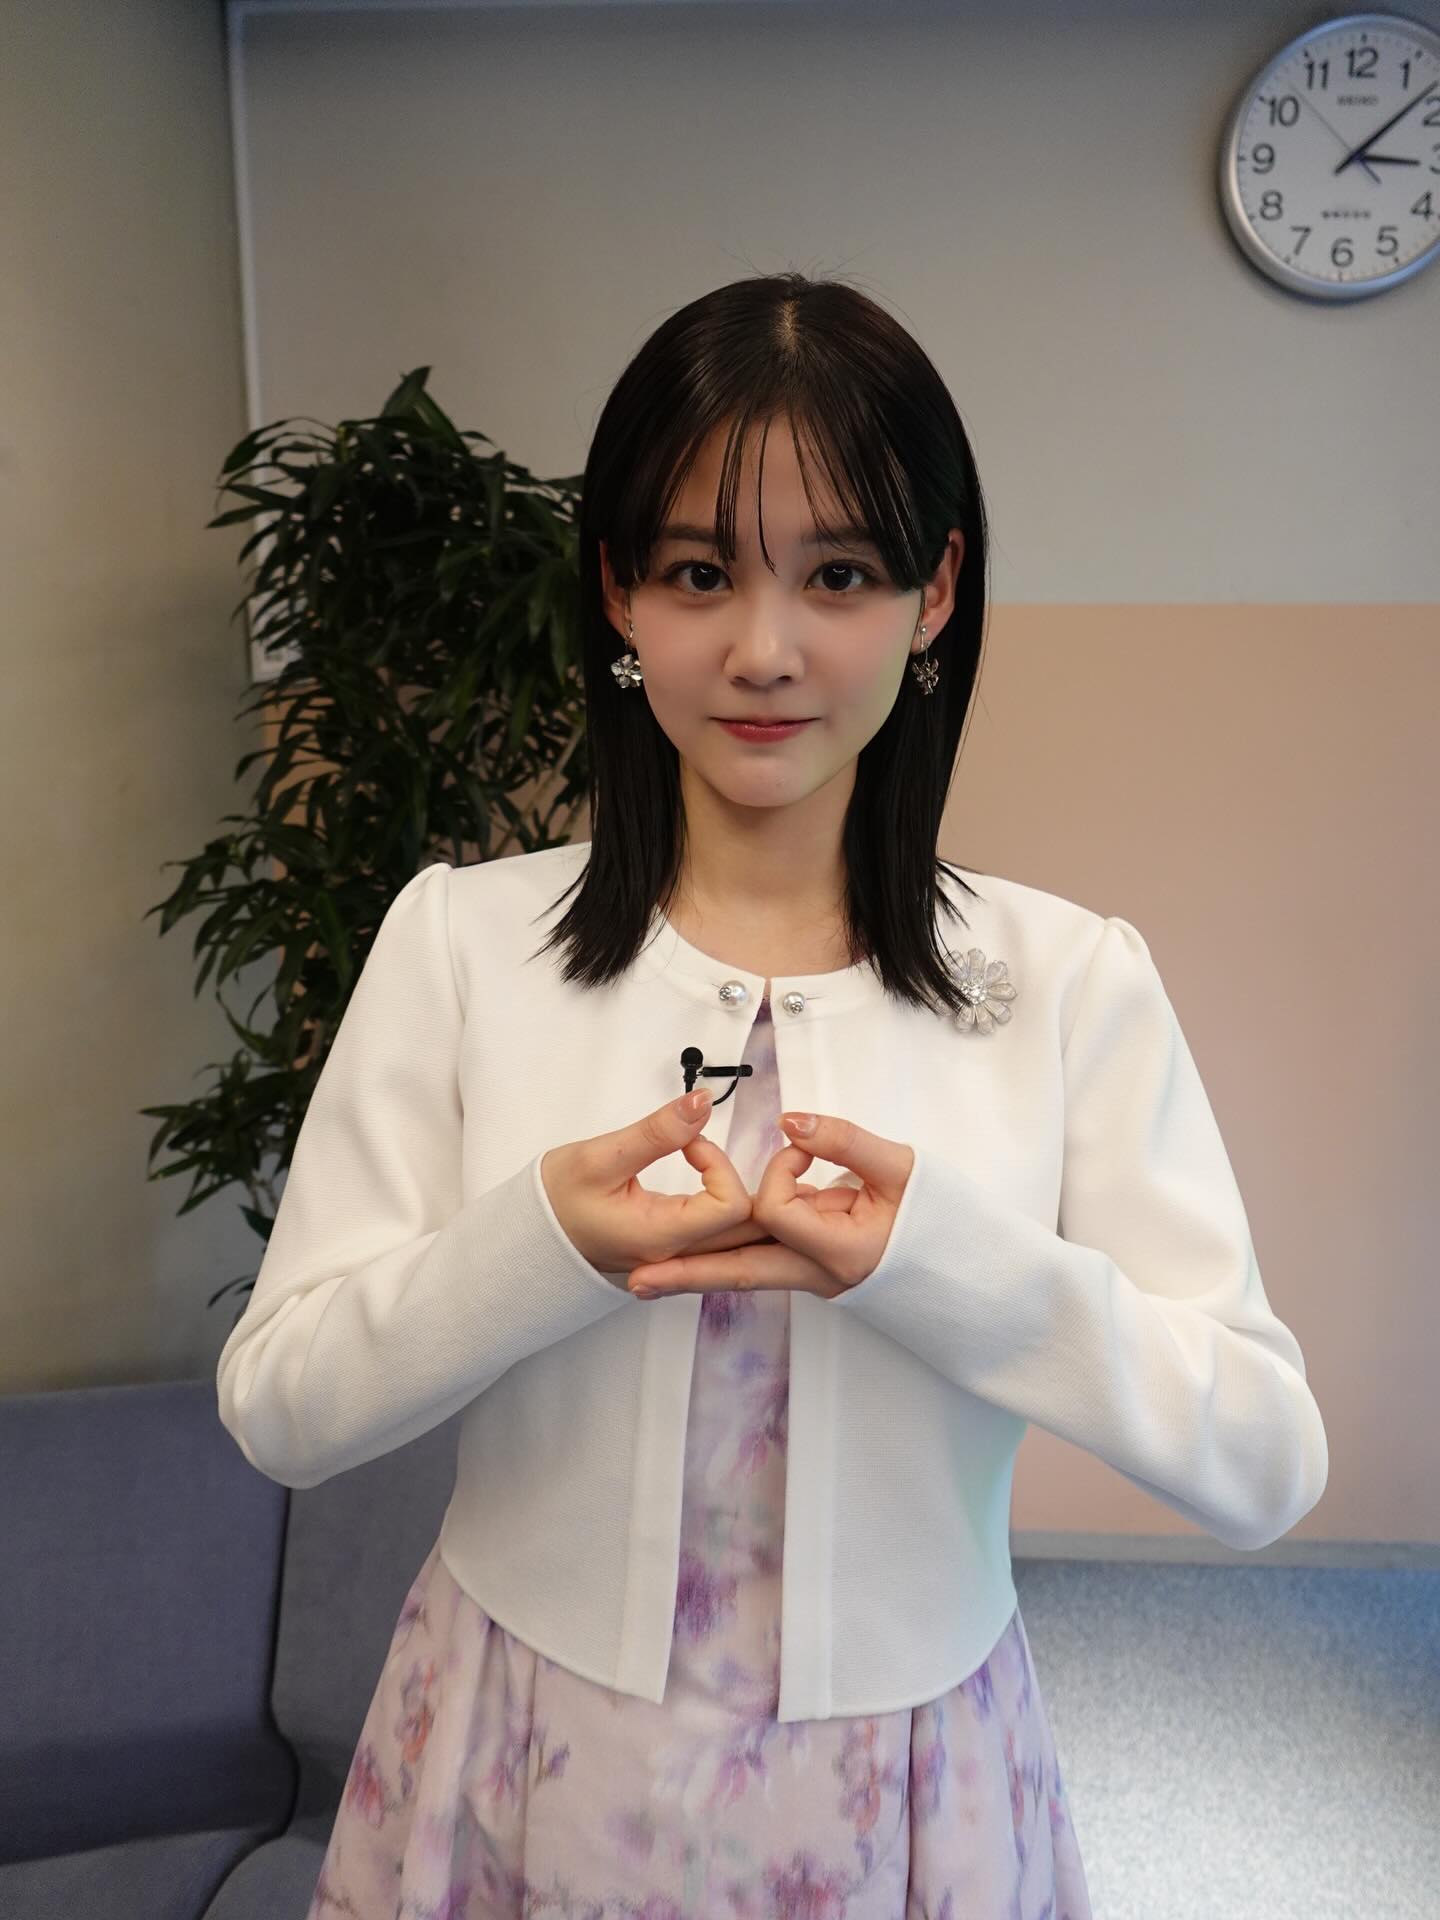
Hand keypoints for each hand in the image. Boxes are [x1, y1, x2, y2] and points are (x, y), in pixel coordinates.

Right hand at [541, 1089, 752, 1279]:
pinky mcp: (674, 1251)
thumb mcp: (601, 1156)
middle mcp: (677, 1255)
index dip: (720, 1165)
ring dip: (741, 1193)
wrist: (531, 1238)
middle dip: (746, 1182)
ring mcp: (677, 1258)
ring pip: (737, 1236)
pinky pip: (719, 1235)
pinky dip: (725, 1204)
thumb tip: (701, 1101)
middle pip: (747, 1230)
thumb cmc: (556, 1203)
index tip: (688, 1143)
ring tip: (707, 1156)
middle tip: (710, 1148)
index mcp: (661, 1235)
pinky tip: (707, 1174)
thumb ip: (656, 1132)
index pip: (732, 1206)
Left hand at [627, 1112, 914, 1300]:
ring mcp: (814, 1279)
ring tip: (644, 1280)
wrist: (961, 1266)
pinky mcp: (810, 1271)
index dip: (781, 1169)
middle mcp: (821, 1275)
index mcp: (843, 1251)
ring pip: (746, 1273)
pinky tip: (691, 1264)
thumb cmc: (939, 1215)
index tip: (805, 1146)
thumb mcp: (900, 1167)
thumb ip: (844, 1141)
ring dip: (698, 1272)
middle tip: (635, 1279)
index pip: (778, 1210)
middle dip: (687, 1274)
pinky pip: (761, 1263)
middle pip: (741, 1271)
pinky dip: (726, 1261)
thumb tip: (791, 1120)